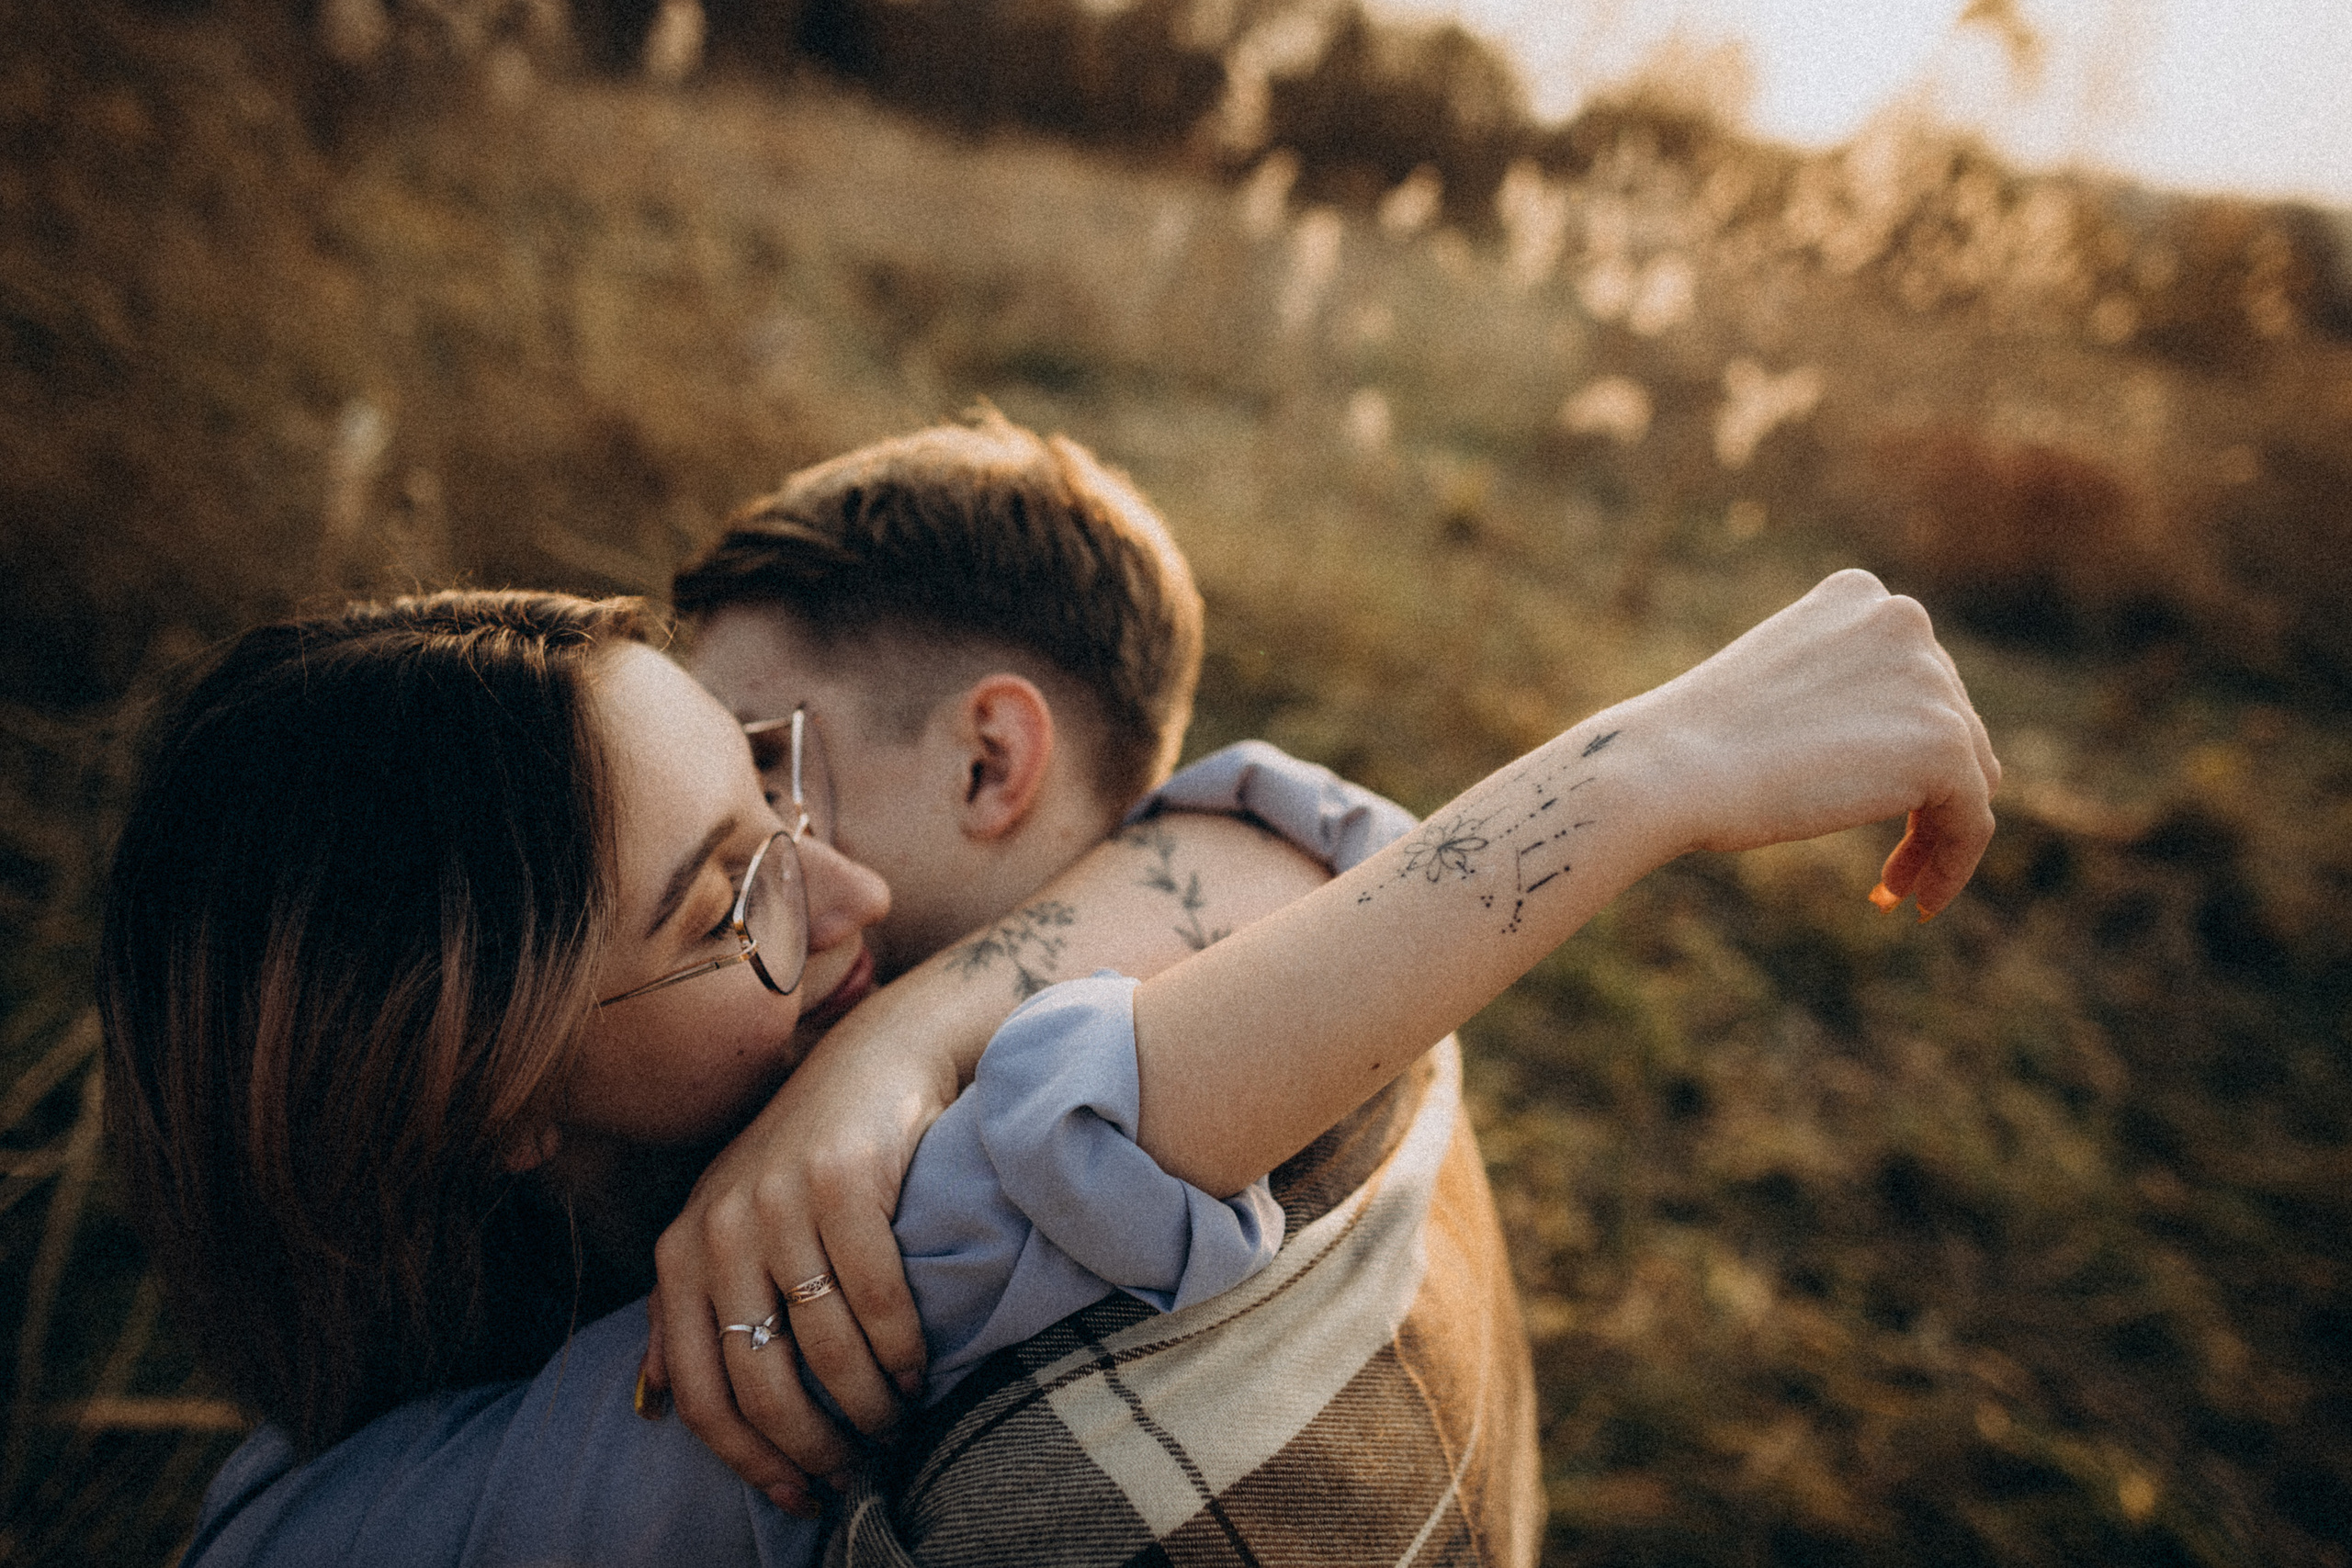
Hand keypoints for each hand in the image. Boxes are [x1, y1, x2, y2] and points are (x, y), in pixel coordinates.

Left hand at [640, 982, 970, 1511]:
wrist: (872, 1063)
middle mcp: (717, 1228)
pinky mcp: (843, 1181)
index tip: (799, 1495)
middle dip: (816, 1444)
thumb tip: (653, 1405)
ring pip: (826, 1346)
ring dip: (869, 1403)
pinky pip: (876, 1296)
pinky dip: (903, 1348)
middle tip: (857, 1469)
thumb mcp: (724, 1225)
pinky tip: (920, 1370)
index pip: (701, 1391)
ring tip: (896, 1421)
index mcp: (679, 1253)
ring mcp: (778, 1202)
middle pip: (763, 1381)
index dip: (750, 1460)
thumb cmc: (800, 1159)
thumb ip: (683, 1310)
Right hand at [1638, 569, 1999, 914]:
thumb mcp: (1778, 691)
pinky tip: (1914, 902)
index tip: (1866, 798)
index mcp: (1857, 595)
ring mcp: (1930, 680)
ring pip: (1968, 776)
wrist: (1671, 766)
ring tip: (1893, 888)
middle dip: (1921, 796)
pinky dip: (1951, 864)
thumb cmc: (1696, 743)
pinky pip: (1973, 820)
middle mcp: (1904, 620)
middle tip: (1884, 865)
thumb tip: (1899, 747)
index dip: (1898, 749)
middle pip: (1951, 726)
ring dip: (1935, 833)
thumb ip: (1844, 696)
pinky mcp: (1944, 745)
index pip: (1913, 680)